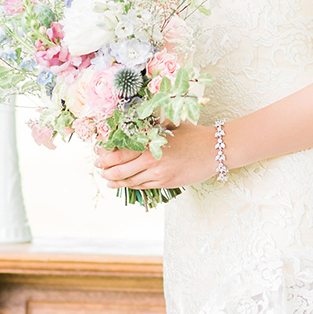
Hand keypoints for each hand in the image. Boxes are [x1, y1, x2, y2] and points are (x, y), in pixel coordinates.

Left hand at [94, 122, 219, 192]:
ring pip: (130, 181)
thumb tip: (129, 128)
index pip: (120, 152)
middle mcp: (152, 160)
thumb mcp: (169, 126)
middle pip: (120, 169)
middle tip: (98, 168)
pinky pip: (142, 186)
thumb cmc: (193, 135)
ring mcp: (159, 174)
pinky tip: (124, 184)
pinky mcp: (166, 183)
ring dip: (115, 180)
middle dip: (105, 169)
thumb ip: (150, 128)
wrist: (215, 151)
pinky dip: (130, 185)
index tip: (97, 154)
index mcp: (151, 143)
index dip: (105, 155)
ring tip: (108, 178)